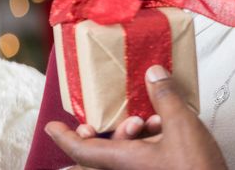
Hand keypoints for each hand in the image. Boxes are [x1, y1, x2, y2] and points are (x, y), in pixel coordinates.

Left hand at [45, 66, 226, 169]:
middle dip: (110, 130)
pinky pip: (141, 158)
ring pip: (124, 154)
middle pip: (103, 152)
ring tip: (154, 119)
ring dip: (134, 133)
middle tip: (121, 116)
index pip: (83, 152)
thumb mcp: (182, 125)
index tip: (52, 127)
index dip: (65, 139)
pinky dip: (148, 142)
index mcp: (125, 161)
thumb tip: (153, 73)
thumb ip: (165, 97)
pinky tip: (166, 129)